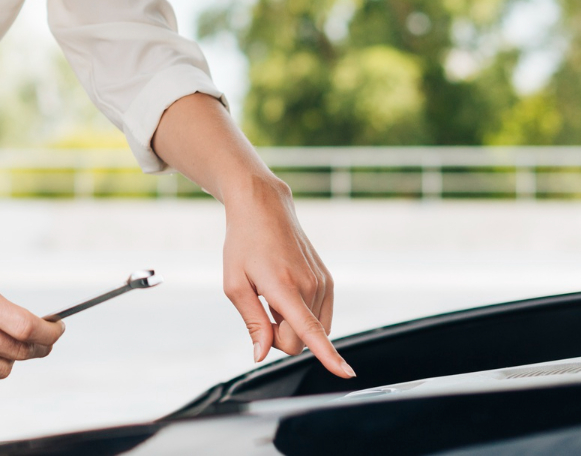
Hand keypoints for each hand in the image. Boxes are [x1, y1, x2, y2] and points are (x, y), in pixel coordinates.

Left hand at [222, 175, 353, 377]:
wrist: (264, 208)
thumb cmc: (243, 244)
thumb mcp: (234, 284)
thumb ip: (252, 322)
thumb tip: (262, 355)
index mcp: (283, 287)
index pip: (310, 330)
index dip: (327, 355)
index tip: (346, 373)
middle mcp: (310, 286)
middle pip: (299, 340)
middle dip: (279, 337)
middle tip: (260, 309)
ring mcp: (322, 283)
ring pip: (310, 330)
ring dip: (290, 324)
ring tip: (272, 294)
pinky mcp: (328, 281)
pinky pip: (320, 317)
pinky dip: (302, 315)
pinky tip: (286, 293)